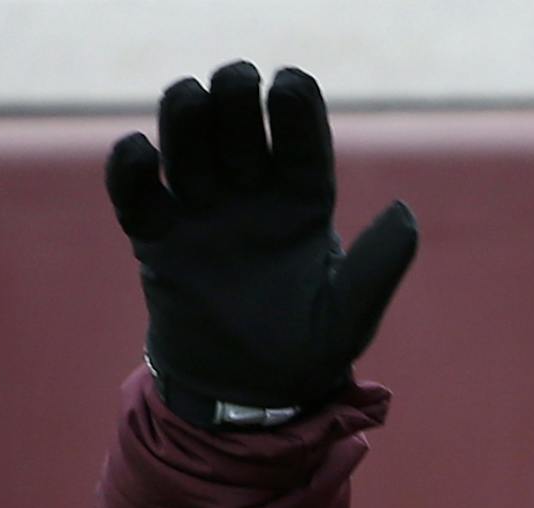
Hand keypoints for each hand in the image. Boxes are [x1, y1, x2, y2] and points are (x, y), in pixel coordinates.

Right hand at [105, 62, 418, 427]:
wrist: (249, 399)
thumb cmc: (306, 352)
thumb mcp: (350, 316)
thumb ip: (377, 266)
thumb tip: (403, 212)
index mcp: (304, 200)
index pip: (301, 135)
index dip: (295, 103)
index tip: (287, 85)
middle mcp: (252, 193)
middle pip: (238, 122)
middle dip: (235, 94)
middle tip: (236, 83)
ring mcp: (203, 211)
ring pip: (187, 141)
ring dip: (186, 112)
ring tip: (190, 98)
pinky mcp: (158, 238)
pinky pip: (136, 192)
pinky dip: (130, 167)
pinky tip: (141, 152)